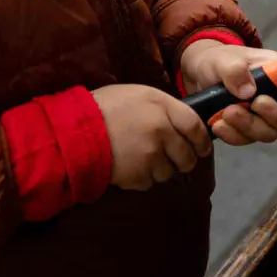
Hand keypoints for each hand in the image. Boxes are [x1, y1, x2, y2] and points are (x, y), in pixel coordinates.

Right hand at [91, 83, 212, 190]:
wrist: (73, 131)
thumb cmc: (104, 107)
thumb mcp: (138, 95)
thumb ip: (163, 107)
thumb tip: (181, 123)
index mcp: (162, 107)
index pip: (195, 126)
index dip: (202, 140)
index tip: (202, 147)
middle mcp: (162, 132)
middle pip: (187, 156)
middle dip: (185, 160)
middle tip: (177, 159)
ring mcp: (150, 156)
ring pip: (169, 172)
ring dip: (162, 169)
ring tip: (145, 160)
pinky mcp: (137, 176)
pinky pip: (150, 182)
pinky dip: (144, 178)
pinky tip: (131, 166)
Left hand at [178, 40, 276, 145]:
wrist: (200, 75)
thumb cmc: (220, 60)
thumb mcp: (224, 59)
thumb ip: (235, 70)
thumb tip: (248, 91)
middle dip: (275, 117)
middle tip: (255, 105)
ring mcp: (264, 117)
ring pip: (270, 133)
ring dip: (249, 126)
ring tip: (226, 113)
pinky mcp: (248, 129)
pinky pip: (247, 140)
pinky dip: (233, 135)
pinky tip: (218, 125)